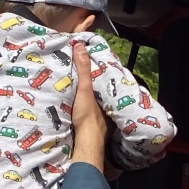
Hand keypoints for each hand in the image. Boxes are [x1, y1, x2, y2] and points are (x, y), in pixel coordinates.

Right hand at [69, 40, 108, 173]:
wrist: (86, 143)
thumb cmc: (88, 116)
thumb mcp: (85, 89)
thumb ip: (83, 69)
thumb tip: (80, 45)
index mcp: (108, 98)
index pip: (107, 81)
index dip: (101, 73)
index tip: (95, 65)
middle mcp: (109, 108)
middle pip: (103, 93)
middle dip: (97, 87)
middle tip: (88, 78)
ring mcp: (104, 120)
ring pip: (99, 105)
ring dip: (93, 100)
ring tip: (83, 92)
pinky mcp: (96, 130)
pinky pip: (93, 115)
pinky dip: (89, 111)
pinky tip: (82, 110)